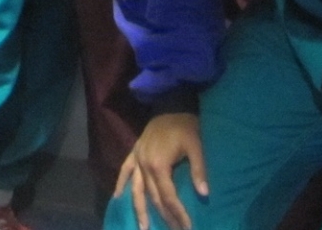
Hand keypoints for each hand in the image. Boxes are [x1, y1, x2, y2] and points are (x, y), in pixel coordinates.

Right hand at [114, 111, 206, 229]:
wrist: (172, 104)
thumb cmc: (186, 126)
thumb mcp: (196, 146)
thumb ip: (199, 170)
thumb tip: (204, 194)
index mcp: (159, 165)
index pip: (168, 196)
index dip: (177, 213)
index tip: (187, 226)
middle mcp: (144, 165)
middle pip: (153, 197)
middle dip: (164, 216)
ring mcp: (137, 159)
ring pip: (136, 190)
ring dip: (139, 209)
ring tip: (142, 227)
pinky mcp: (134, 152)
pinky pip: (124, 171)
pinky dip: (120, 184)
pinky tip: (117, 198)